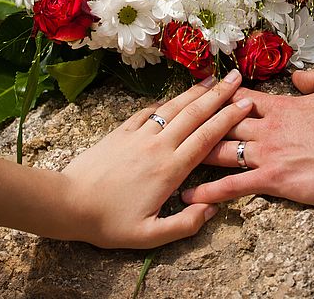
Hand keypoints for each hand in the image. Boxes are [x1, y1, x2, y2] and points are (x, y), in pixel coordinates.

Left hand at [0, 69, 252, 248]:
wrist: (68, 203)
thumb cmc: (109, 222)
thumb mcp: (149, 235)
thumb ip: (184, 223)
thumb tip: (211, 208)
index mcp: (171, 169)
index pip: (207, 137)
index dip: (228, 118)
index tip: (246, 103)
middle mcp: (159, 145)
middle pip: (194, 114)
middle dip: (218, 94)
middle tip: (236, 77)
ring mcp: (139, 135)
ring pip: (173, 107)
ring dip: (194, 91)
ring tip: (211, 78)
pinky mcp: (122, 131)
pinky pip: (147, 111)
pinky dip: (163, 102)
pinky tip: (171, 97)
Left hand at [182, 67, 313, 207]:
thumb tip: (296, 76)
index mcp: (282, 106)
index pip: (240, 99)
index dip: (218, 96)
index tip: (199, 94)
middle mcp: (268, 128)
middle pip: (222, 123)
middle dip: (198, 123)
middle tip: (172, 126)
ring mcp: (269, 153)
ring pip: (221, 151)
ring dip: (194, 154)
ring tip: (169, 158)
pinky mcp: (275, 180)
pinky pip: (234, 185)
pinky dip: (209, 190)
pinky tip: (189, 195)